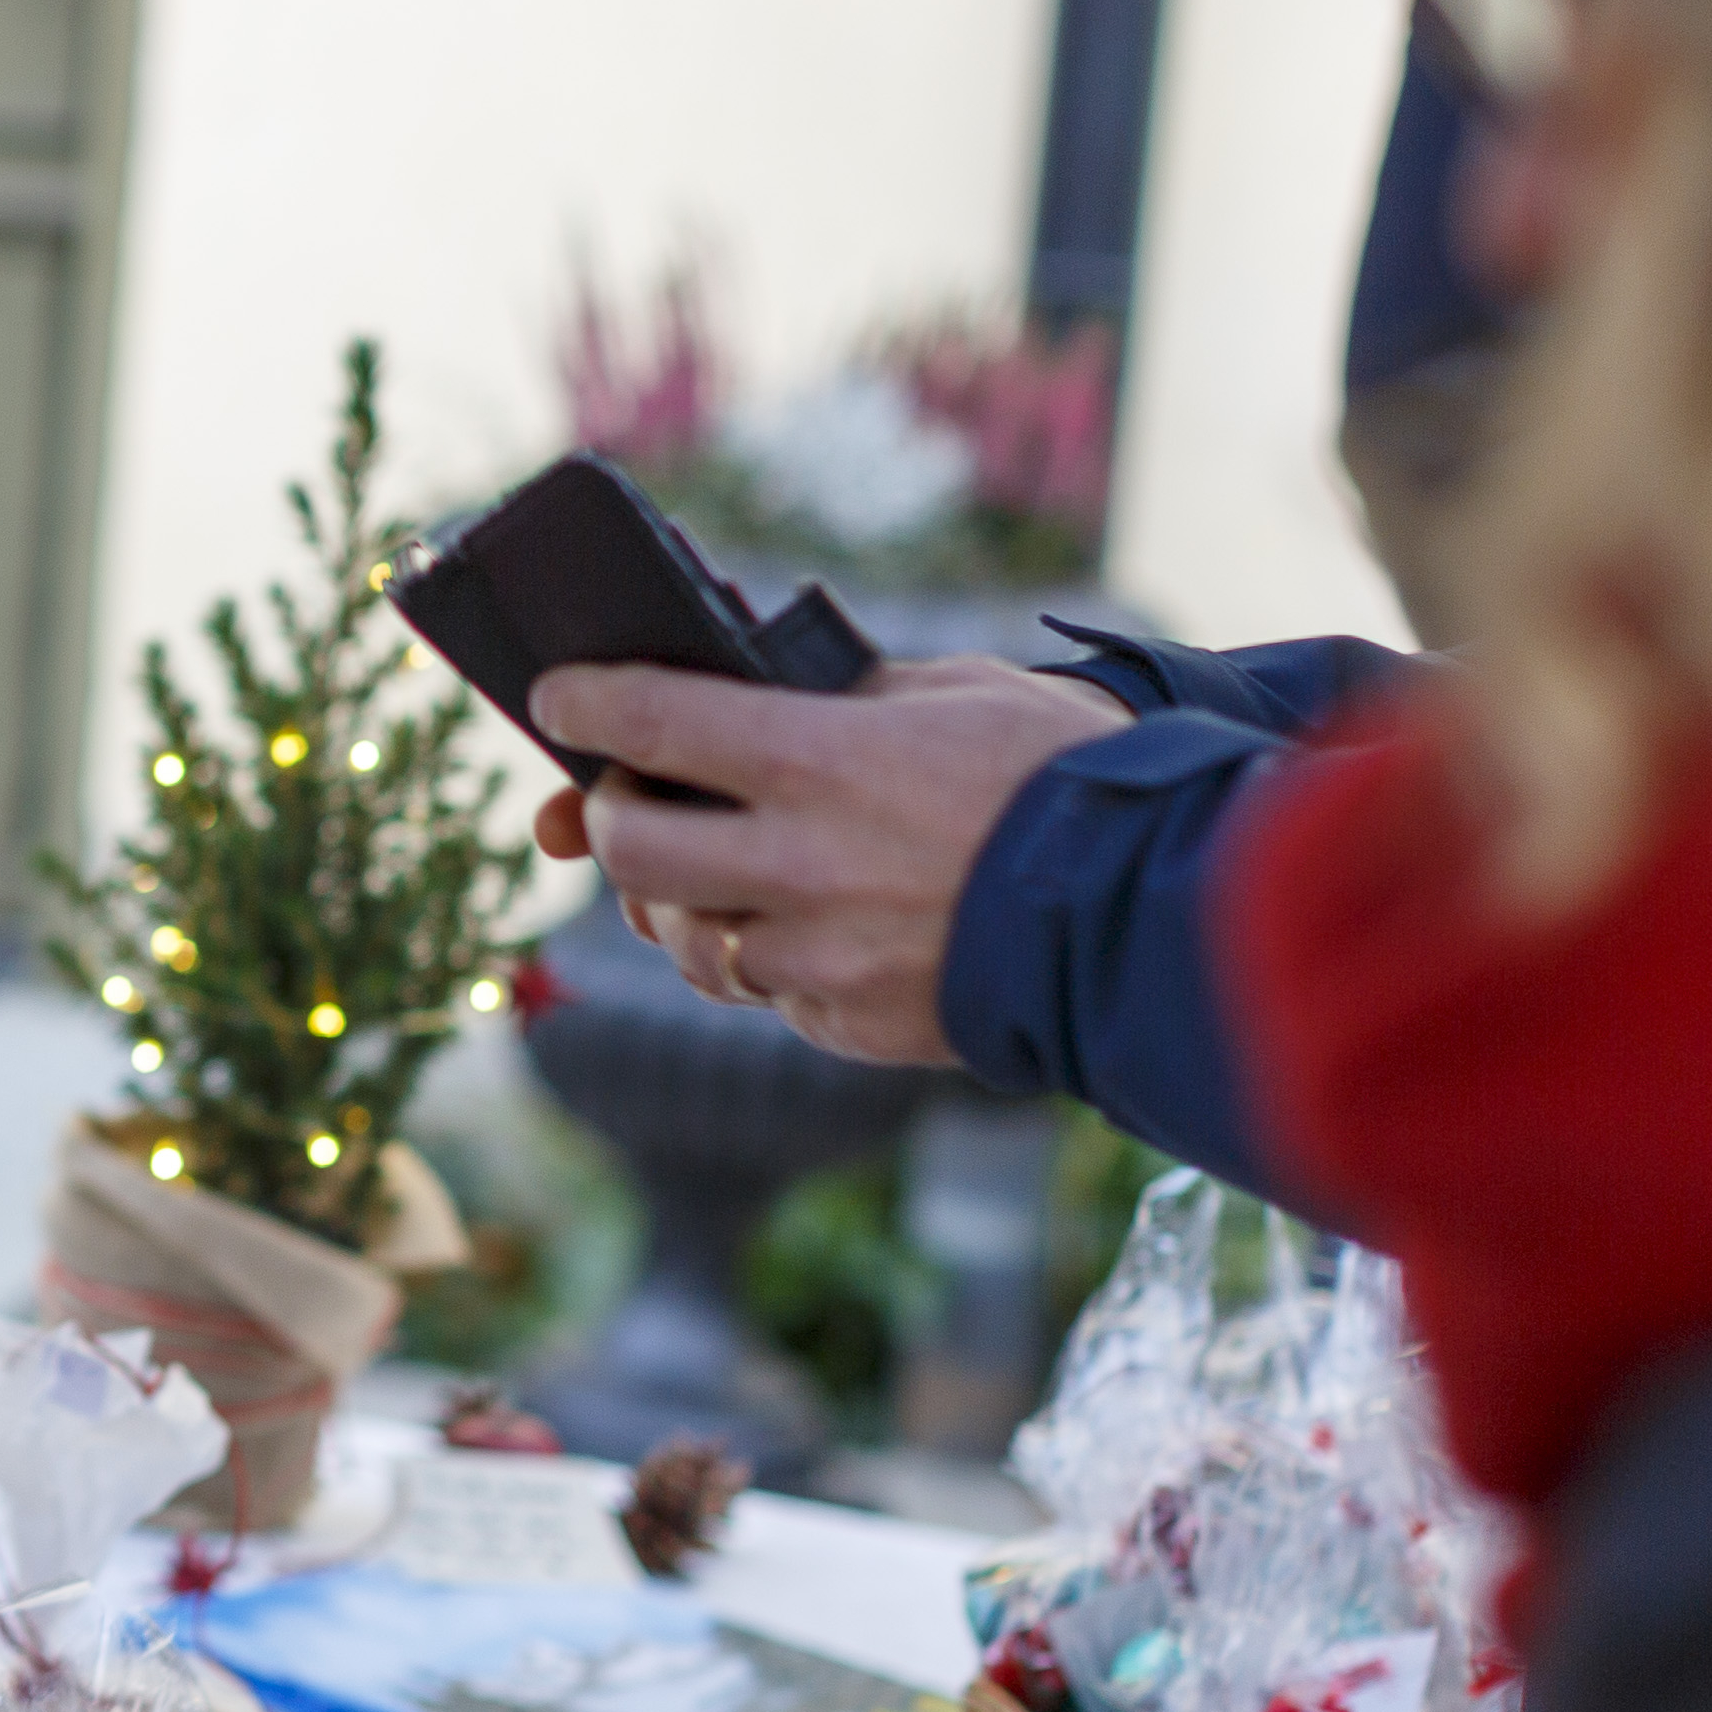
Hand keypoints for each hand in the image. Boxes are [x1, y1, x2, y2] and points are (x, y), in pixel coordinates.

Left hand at [525, 655, 1124, 1062]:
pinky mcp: (848, 1022)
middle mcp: (799, 865)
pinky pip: (763, 993)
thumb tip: (753, 689)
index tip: (558, 698)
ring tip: (720, 868)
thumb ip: (841, 696)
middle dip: (605, 821)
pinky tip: (810, 926)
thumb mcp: (952, 693)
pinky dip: (765, 960)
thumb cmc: (1062, 777)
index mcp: (817, 759)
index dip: (585, 703)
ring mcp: (818, 956)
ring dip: (682, 902)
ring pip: (685, 940)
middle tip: (621, 800)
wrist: (1153, 909)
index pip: (651, 721)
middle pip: (627, 853)